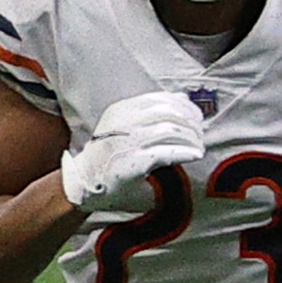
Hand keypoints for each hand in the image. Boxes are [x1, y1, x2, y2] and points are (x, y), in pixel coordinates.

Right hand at [60, 91, 207, 213]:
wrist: (81, 184)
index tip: (197, 116)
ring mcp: (128, 143)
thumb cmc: (105, 158)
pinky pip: (166, 152)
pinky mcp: (133, 163)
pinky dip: (185, 152)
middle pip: (169, 113)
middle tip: (200, 133)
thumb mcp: (120, 127)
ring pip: (171, 130)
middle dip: (191, 122)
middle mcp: (123, 123)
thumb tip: (181, 98)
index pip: (160, 99)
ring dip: (191, 138)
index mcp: (120, 111)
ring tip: (199, 146)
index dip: (184, 106)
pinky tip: (195, 155)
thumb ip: (147, 113)